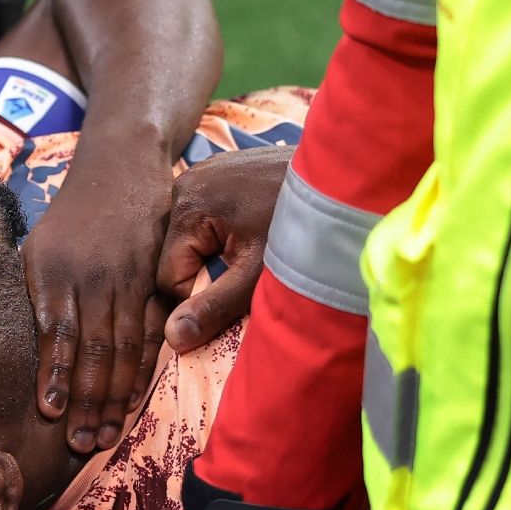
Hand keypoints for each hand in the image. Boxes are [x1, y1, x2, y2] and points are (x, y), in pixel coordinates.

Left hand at [22, 147, 172, 453]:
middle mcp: (90, 276)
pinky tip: (132, 401)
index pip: (55, 332)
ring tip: (104, 435)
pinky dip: (141, 371)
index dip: (53, 374)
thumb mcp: (38, 245)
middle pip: (92, 349)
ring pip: (122, 348)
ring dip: (113, 397)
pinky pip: (148, 333)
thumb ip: (33, 295)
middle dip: (86, 401)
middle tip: (81, 443)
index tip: (50, 412)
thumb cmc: (71, 215)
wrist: (121, 165)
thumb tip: (19, 349)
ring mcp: (126, 278)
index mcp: (52, 269)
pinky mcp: (154, 280)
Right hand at [155, 144, 292, 352]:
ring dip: (214, 255)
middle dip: (206, 273)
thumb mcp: (256, 275)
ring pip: (189, 240)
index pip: (168, 278)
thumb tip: (171, 337)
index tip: (236, 292)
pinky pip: (204, 219)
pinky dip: (222, 234)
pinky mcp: (217, 172)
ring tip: (252, 247)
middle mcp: (184, 183)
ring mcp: (200, 174)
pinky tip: (252, 229)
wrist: (342, 179)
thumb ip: (213, 307)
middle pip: (176, 256)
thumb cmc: (302, 228)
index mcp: (185, 206)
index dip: (199, 296)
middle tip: (247, 268)